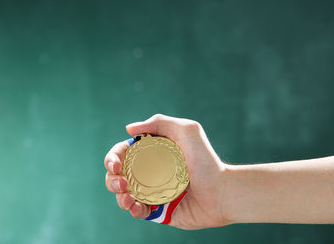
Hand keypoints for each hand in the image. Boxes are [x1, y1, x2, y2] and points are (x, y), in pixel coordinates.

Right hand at [104, 114, 228, 228]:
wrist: (222, 192)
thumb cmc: (206, 160)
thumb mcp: (186, 130)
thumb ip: (159, 122)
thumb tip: (128, 129)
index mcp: (151, 153)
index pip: (123, 154)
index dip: (112, 158)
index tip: (115, 164)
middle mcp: (148, 172)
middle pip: (117, 175)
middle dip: (112, 179)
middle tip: (122, 183)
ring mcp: (151, 192)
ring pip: (123, 195)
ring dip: (119, 197)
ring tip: (128, 198)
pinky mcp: (158, 211)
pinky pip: (137, 211)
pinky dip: (132, 210)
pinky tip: (135, 207)